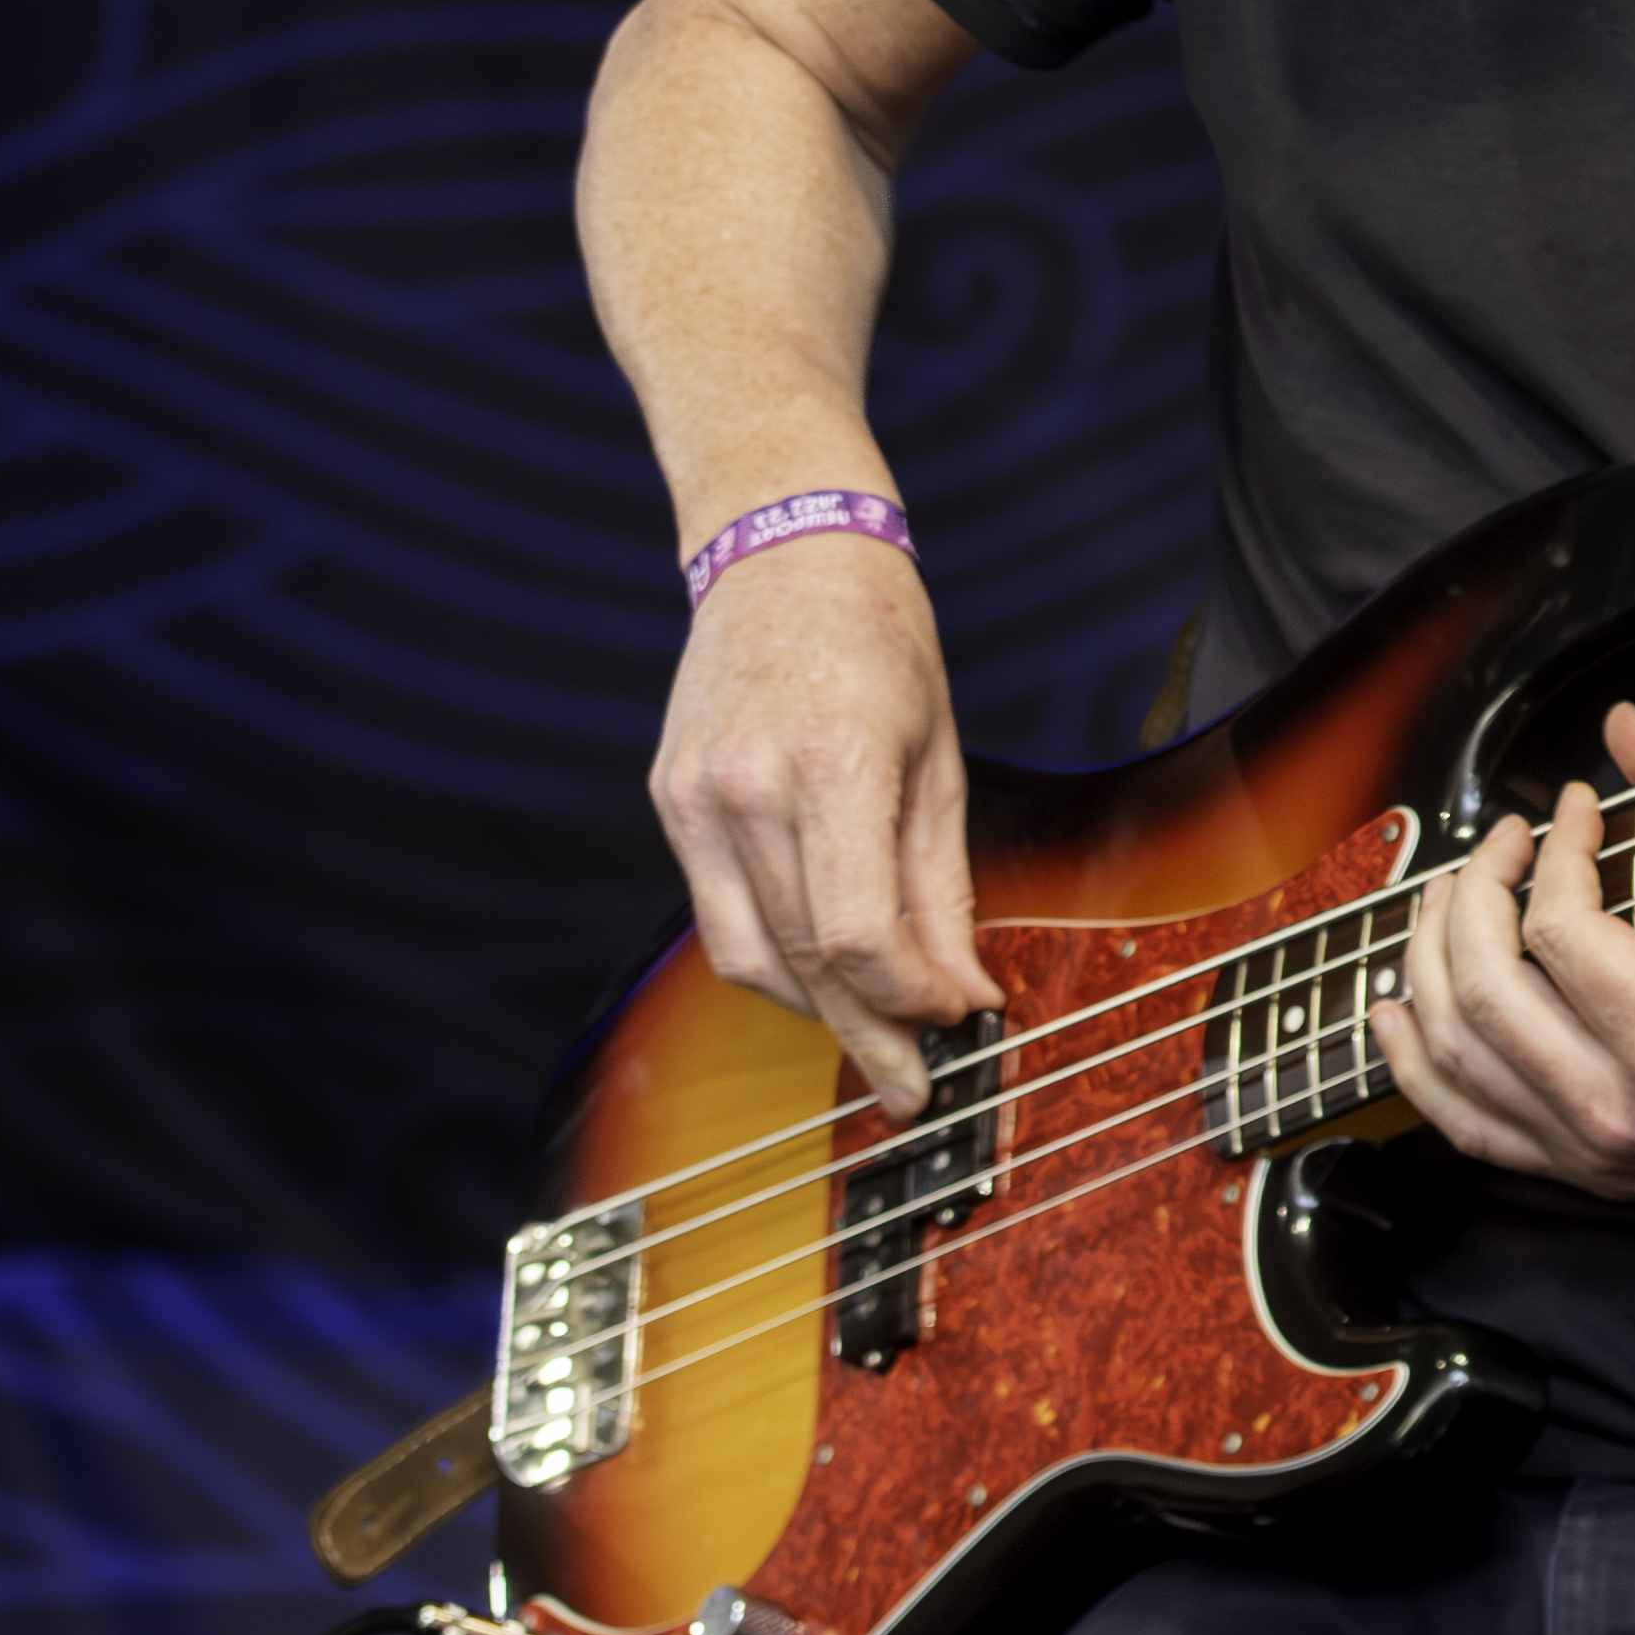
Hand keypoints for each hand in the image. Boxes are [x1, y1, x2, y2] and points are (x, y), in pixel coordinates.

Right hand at [647, 535, 993, 1115]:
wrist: (783, 548)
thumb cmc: (881, 639)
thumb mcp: (940, 756)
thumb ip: (943, 885)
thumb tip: (964, 989)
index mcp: (832, 766)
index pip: (859, 936)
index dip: (910, 1001)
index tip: (957, 1023)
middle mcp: (749, 788)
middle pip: (805, 961)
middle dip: (868, 1034)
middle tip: (914, 1086)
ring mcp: (696, 797)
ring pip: (751, 958)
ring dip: (816, 1010)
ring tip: (875, 1032)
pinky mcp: (670, 801)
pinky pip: (720, 917)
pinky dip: (773, 959)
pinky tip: (822, 972)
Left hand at [1373, 704, 1634, 1223]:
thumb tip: (1623, 726)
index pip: (1557, 929)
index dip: (1551, 849)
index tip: (1574, 810)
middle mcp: (1620, 1114)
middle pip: (1481, 990)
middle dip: (1472, 894)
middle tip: (1502, 844)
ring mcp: (1592, 1153)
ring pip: (1454, 1054)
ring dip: (1428, 961)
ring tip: (1448, 898)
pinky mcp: (1581, 1171)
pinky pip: (1465, 1122)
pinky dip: (1414, 1063)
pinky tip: (1396, 1007)